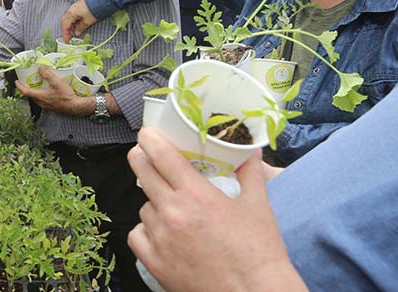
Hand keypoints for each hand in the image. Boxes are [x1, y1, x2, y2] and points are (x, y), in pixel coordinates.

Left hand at [15, 66, 92, 115]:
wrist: (75, 106)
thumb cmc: (66, 96)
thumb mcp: (57, 82)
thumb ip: (48, 74)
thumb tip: (40, 68)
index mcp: (40, 96)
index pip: (26, 91)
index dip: (20, 86)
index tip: (17, 81)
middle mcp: (41, 102)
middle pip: (30, 95)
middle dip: (26, 88)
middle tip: (26, 81)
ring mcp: (46, 106)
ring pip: (36, 98)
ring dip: (34, 91)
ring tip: (36, 84)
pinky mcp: (51, 107)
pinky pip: (42, 100)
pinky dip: (41, 94)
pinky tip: (46, 90)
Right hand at [60, 0, 97, 41]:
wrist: (100, 0)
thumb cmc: (93, 10)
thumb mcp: (87, 21)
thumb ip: (80, 28)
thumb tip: (77, 33)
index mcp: (71, 13)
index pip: (65, 25)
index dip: (65, 34)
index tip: (67, 41)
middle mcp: (70, 10)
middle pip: (64, 22)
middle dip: (66, 30)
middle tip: (69, 37)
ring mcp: (74, 8)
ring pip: (68, 19)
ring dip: (70, 26)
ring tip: (75, 32)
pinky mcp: (77, 7)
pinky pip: (72, 16)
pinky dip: (73, 22)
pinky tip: (78, 25)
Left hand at [127, 128, 305, 291]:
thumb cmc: (259, 253)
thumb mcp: (258, 207)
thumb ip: (250, 173)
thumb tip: (250, 150)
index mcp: (196, 195)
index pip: (161, 155)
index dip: (150, 139)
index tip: (146, 134)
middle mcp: (173, 213)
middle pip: (143, 174)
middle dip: (141, 159)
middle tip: (144, 155)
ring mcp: (160, 239)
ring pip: (144, 207)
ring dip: (154, 203)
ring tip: (173, 209)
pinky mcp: (154, 262)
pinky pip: (137, 236)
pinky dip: (146, 231)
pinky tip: (162, 233)